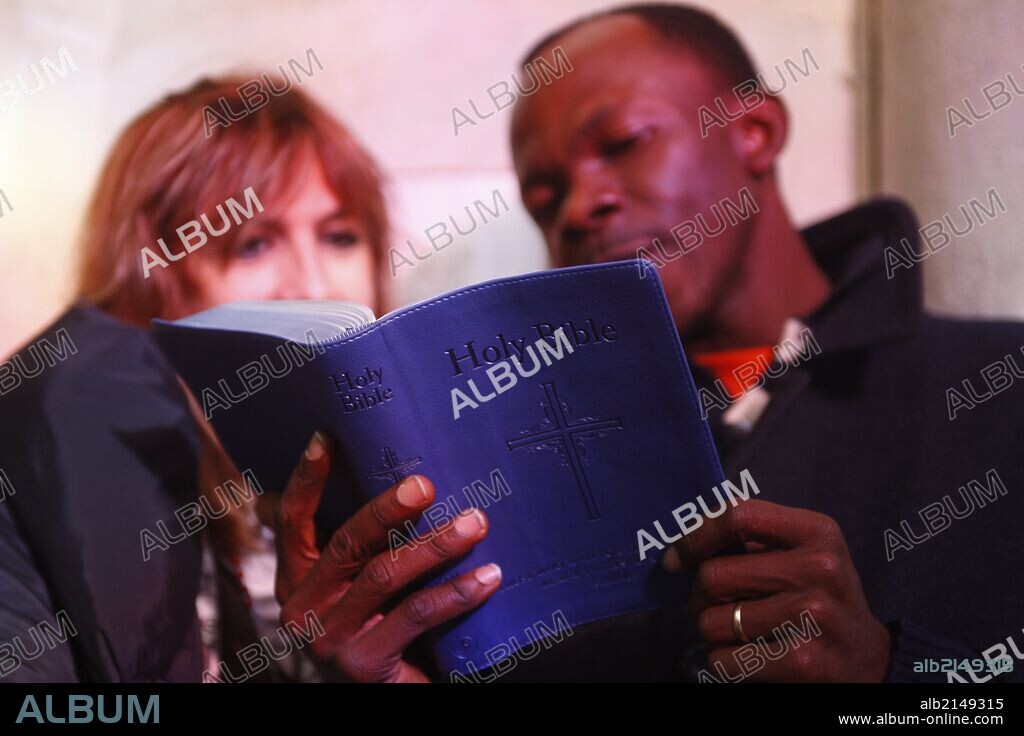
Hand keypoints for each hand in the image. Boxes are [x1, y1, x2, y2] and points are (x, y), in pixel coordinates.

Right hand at [272, 431, 500, 681]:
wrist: (382, 697)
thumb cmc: (379, 632)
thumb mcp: (357, 589)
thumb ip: (365, 550)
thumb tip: (410, 485)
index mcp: (296, 579)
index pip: (292, 521)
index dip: (306, 479)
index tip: (325, 437)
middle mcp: (304, 607)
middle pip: (345, 543)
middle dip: (387, 510)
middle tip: (426, 484)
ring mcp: (331, 638)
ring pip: (384, 575)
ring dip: (435, 545)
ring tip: (475, 522)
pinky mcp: (364, 664)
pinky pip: (416, 616)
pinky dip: (456, 593)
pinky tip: (487, 576)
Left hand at [663, 499, 891, 681]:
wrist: (868, 658)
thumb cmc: (819, 596)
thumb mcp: (803, 552)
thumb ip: (753, 536)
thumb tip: (684, 534)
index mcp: (818, 532)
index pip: (738, 515)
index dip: (695, 535)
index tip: (676, 559)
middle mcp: (821, 569)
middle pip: (714, 575)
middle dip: (699, 596)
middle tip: (710, 606)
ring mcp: (814, 616)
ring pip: (713, 621)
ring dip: (711, 632)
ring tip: (737, 632)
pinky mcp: (804, 662)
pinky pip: (723, 659)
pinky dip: (723, 663)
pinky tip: (748, 657)